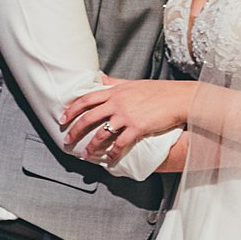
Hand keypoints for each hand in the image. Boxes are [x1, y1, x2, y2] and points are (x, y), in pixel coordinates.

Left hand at [60, 78, 187, 163]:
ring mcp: (126, 115)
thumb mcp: (132, 83)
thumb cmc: (158, 91)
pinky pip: (120, 143)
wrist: (178, 98)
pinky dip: (113, 154)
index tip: (62, 118)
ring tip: (85, 155)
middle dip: (75, 130)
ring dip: (91, 146)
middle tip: (67, 140)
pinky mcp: (137, 127)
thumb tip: (100, 78)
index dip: (72, 109)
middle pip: (88, 117)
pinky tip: (110, 160)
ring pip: (101, 133)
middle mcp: (117, 103)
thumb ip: (114, 83)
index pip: (86, 99)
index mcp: (115, 91)